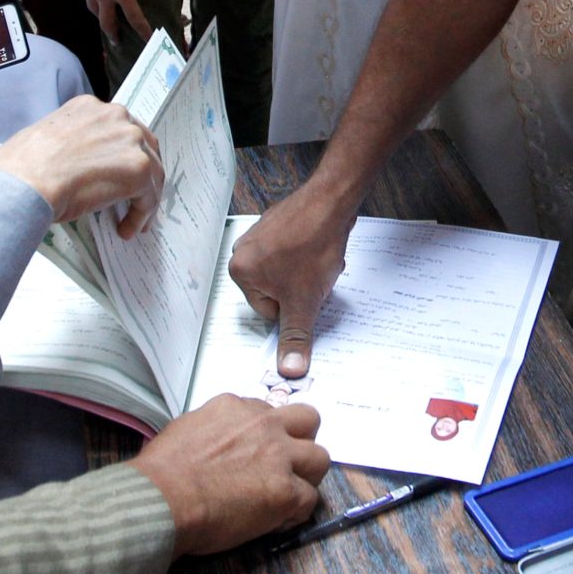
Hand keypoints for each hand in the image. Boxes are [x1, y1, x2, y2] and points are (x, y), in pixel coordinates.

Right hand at [0, 96, 164, 229]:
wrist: (24, 183)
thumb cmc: (22, 169)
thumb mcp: (46, 139)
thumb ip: (72, 144)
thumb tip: (78, 164)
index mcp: (90, 108)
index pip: (119, 128)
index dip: (123, 152)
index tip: (120, 170)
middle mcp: (114, 116)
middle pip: (144, 145)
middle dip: (143, 171)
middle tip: (137, 193)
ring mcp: (130, 141)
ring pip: (151, 171)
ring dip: (145, 197)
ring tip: (136, 218)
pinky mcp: (138, 169)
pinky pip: (148, 196)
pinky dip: (141, 215)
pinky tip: (128, 228)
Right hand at [129, 395, 329, 554]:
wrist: (163, 498)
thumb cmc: (161, 473)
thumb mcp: (184, 430)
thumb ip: (212, 430)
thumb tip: (214, 446)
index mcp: (236, 408)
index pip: (269, 412)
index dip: (268, 434)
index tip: (259, 452)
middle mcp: (263, 425)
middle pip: (308, 421)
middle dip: (302, 441)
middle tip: (287, 464)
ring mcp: (278, 457)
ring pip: (320, 458)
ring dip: (307, 477)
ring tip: (288, 495)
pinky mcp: (285, 491)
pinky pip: (309, 500)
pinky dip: (295, 513)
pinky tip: (276, 522)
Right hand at [228, 182, 358, 377]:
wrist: (332, 201)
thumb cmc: (312, 247)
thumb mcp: (304, 302)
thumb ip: (295, 338)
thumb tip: (288, 371)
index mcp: (240, 272)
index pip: (269, 311)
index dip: (294, 305)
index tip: (306, 290)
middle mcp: (243, 251)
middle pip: (277, 291)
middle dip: (301, 288)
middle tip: (315, 274)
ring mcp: (260, 233)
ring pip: (288, 272)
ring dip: (307, 272)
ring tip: (320, 259)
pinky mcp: (279, 221)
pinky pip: (293, 250)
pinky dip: (309, 252)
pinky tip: (321, 245)